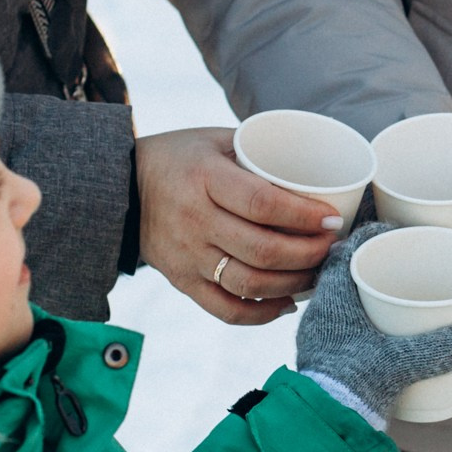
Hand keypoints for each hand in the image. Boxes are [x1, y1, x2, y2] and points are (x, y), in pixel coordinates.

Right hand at [136, 127, 339, 324]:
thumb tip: (314, 164)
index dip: (303, 216)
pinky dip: (261, 313)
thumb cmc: (180, 157)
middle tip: (332, 246)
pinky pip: (226, 309)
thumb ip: (258, 150)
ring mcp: (187, 256)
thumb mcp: (214, 138)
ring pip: (249, 283)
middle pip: (262, 249)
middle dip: (308, 253)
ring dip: (293, 283)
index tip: (332, 220)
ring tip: (316, 272)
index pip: (263, 203)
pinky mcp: (182, 281)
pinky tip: (286, 303)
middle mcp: (194, 220)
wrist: (120, 187)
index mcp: (204, 178)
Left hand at [297, 225, 451, 422]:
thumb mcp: (403, 362)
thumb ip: (440, 347)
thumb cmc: (353, 386)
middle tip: (403, 263)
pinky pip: (343, 326)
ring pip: (343, 301)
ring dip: (368, 294)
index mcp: (332, 300)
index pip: (345, 250)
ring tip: (398, 296)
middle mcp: (321, 314)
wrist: (324, 425)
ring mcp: (320, 337)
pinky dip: (364, 321)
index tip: (397, 232)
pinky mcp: (326, 359)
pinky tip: (385, 332)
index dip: (370, 235)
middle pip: (344, 273)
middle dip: (373, 264)